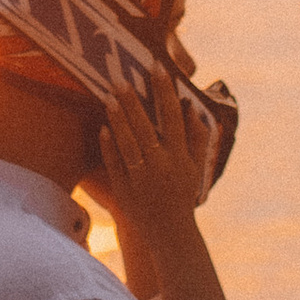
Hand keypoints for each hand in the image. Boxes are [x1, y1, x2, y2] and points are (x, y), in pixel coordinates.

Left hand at [98, 70, 227, 299]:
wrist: (170, 233)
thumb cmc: (184, 195)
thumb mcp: (196, 167)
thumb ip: (196, 137)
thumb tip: (191, 107)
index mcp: (180, 157)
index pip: (173, 117)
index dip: (165, 90)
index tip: (157, 67)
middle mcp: (161, 165)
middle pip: (146, 127)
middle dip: (134, 101)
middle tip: (121, 78)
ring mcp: (141, 178)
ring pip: (128, 143)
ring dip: (118, 119)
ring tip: (109, 96)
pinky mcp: (125, 189)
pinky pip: (115, 163)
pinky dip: (109, 145)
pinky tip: (103, 126)